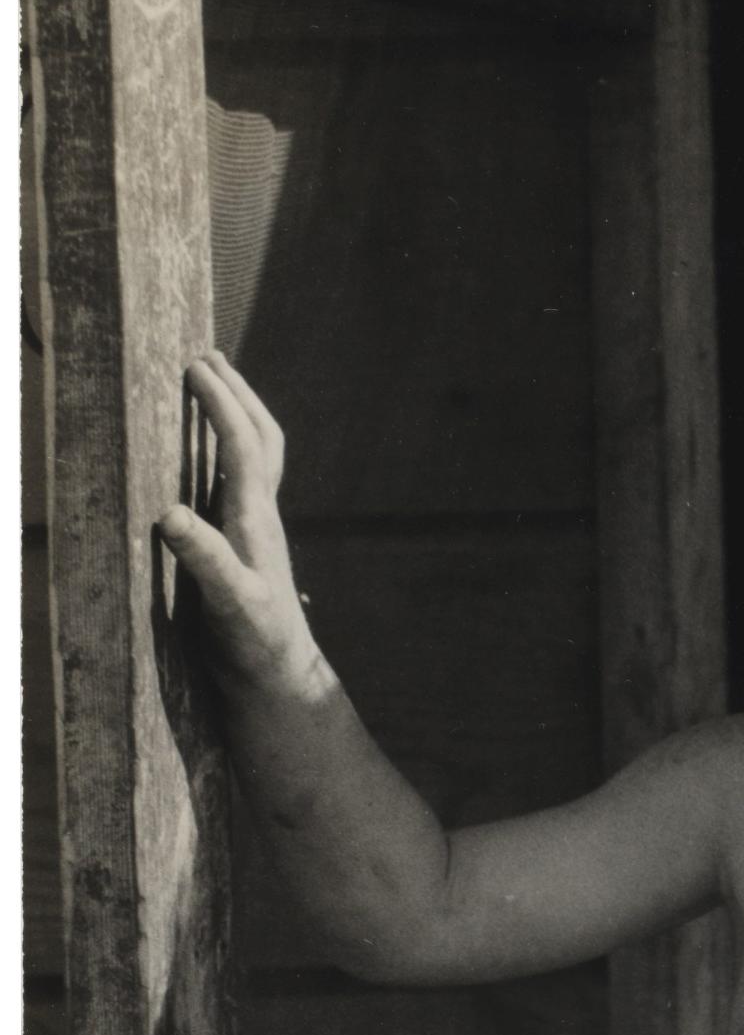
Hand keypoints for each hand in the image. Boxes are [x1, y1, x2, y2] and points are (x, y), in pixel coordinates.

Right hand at [157, 353, 320, 696]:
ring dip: (240, 416)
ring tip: (216, 387)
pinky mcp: (250, 544)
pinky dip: (231, 450)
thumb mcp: (229, 602)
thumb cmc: (257, 644)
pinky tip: (214, 453)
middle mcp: (262, 516)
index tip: (195, 365)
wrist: (282, 678)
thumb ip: (204, 558)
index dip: (220, 403)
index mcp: (256, 521)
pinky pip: (244, 482)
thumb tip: (170, 513)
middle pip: (262, 439)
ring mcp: (259, 528)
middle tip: (208, 356)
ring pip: (260, 457)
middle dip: (237, 394)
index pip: (242, 446)